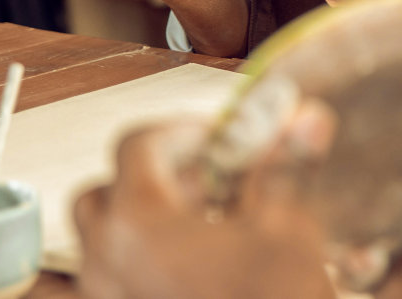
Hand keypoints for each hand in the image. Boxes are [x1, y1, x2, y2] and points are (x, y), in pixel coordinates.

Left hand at [75, 108, 337, 298]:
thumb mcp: (288, 230)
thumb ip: (285, 167)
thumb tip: (303, 120)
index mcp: (140, 222)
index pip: (139, 146)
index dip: (181, 132)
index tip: (217, 137)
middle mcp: (105, 261)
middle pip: (105, 192)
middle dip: (152, 177)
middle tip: (207, 182)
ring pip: (98, 241)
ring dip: (138, 221)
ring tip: (197, 228)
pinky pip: (102, 284)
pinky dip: (129, 268)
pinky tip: (184, 272)